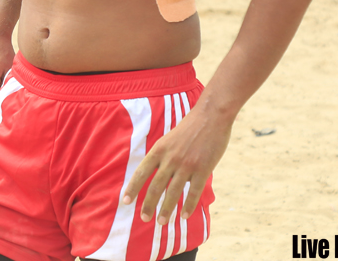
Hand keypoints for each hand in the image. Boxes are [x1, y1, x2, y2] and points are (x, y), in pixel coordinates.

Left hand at [121, 102, 231, 224]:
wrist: (211, 116)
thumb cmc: (190, 127)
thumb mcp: (169, 139)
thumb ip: (162, 157)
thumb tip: (156, 177)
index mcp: (160, 149)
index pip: (142, 172)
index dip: (133, 188)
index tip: (125, 201)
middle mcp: (171, 158)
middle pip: (155, 186)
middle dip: (148, 205)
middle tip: (144, 218)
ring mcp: (187, 164)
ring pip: (173, 192)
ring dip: (166, 209)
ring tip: (161, 222)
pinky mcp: (203, 169)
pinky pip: (194, 192)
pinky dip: (188, 205)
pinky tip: (184, 215)